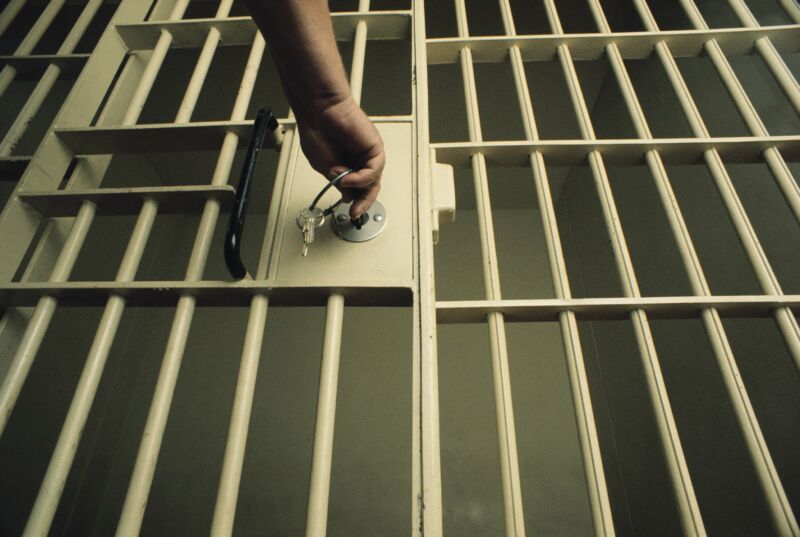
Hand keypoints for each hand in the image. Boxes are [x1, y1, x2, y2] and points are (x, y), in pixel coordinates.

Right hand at [297, 96, 384, 217]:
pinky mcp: (374, 148)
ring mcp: (367, 154)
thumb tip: (349, 196)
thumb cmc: (318, 132)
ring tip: (341, 180)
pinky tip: (348, 177)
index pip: (359, 190)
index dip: (357, 203)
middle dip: (364, 201)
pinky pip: (374, 170)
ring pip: (373, 181)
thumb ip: (338, 182)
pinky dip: (362, 178)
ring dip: (357, 185)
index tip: (352, 213)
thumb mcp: (325, 168)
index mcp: (347, 165)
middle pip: (370, 187)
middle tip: (357, 211)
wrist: (319, 111)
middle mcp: (360, 160)